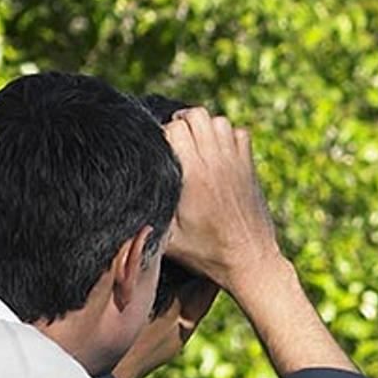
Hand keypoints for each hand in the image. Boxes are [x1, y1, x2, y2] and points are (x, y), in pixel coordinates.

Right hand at [161, 107, 288, 287]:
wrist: (251, 262)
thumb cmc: (208, 254)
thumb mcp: (169, 241)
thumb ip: (148, 217)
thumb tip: (126, 203)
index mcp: (193, 175)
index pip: (174, 129)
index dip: (162, 134)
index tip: (158, 151)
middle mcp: (216, 163)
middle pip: (195, 115)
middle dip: (180, 123)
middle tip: (174, 141)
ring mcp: (236, 163)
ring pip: (218, 120)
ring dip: (204, 127)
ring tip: (195, 144)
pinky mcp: (250, 168)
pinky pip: (240, 134)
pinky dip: (228, 136)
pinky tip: (219, 153)